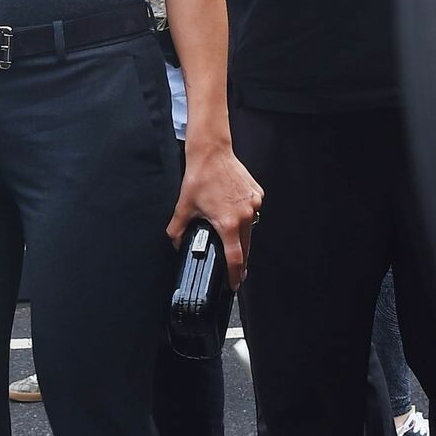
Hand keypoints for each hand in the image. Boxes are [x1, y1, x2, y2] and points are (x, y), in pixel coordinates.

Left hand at [168, 140, 263, 287]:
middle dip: (240, 260)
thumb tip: (177, 245)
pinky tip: (234, 212)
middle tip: (235, 269)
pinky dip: (245, 216)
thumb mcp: (183, 208)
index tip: (234, 283)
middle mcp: (245, 215)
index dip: (234, 275)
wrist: (212, 153)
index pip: (235, 258)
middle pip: (245, 246)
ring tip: (230, 235)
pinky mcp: (257, 194)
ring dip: (242, 236)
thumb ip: (177, 231)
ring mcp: (254, 204)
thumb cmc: (199, 178)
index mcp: (228, 223)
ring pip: (250, 229)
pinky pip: (253, 212)